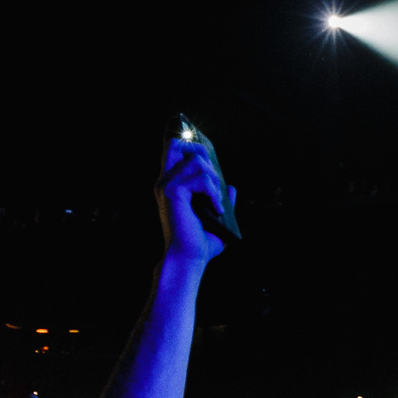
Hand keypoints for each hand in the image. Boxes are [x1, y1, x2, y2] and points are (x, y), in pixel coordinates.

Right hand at [155, 137, 233, 262]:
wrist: (188, 258)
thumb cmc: (199, 242)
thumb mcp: (215, 217)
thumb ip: (221, 199)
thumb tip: (232, 187)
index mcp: (171, 185)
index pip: (171, 149)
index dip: (184, 139)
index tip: (201, 145)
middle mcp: (165, 182)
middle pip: (180, 144)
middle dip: (204, 154)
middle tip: (215, 182)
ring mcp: (166, 185)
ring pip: (196, 161)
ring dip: (213, 179)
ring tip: (216, 200)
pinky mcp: (173, 192)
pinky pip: (202, 179)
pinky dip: (214, 192)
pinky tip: (216, 209)